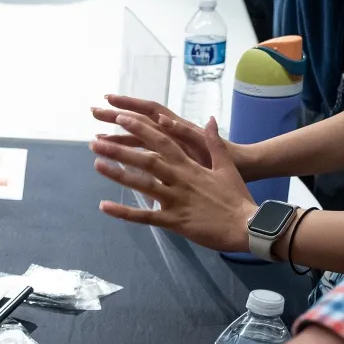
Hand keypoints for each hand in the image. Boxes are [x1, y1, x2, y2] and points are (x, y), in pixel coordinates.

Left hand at [88, 98, 257, 251]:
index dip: (140, 129)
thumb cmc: (237, 197)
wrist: (247, 226)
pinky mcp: (175, 221)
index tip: (120, 118)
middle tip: (96, 141)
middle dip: (120, 148)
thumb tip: (210, 120)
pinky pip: (145, 216)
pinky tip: (104, 206)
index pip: (162, 141)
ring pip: (142, 184)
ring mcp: (176, 200)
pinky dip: (124, 212)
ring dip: (117, 174)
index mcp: (191, 165)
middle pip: (145, 159)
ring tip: (96, 164)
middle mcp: (180, 179)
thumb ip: (213, 143)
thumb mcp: (226, 166)